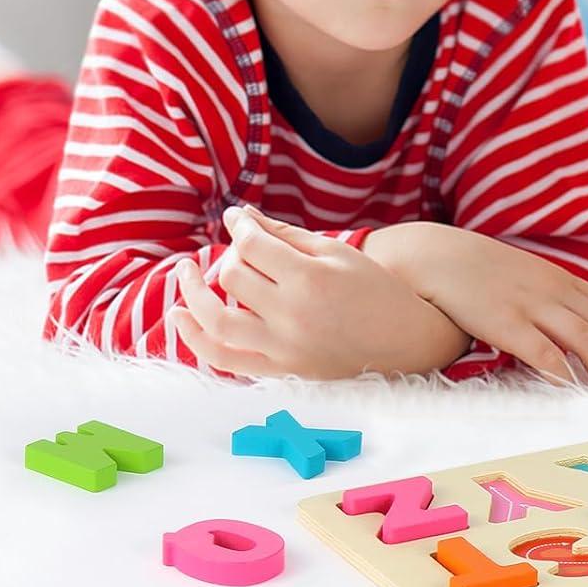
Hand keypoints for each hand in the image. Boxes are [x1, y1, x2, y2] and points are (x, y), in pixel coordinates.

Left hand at [168, 204, 471, 379]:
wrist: (406, 339)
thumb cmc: (373, 288)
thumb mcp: (335, 252)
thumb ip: (284, 235)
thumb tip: (239, 216)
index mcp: (310, 278)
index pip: (251, 246)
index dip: (239, 227)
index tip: (237, 220)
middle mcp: (292, 315)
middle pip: (232, 278)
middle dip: (227, 256)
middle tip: (238, 250)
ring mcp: (285, 347)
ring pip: (216, 321)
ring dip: (192, 295)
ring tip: (185, 274)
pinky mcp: (282, 370)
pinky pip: (225, 360)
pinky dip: (197, 340)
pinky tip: (181, 317)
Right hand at [363, 221, 587, 391]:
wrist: (436, 257)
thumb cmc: (482, 274)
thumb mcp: (529, 277)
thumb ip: (555, 299)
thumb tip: (582, 333)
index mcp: (563, 280)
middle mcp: (555, 291)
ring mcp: (532, 305)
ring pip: (586, 339)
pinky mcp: (506, 322)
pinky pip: (544, 351)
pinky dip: (565, 373)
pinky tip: (576, 391)